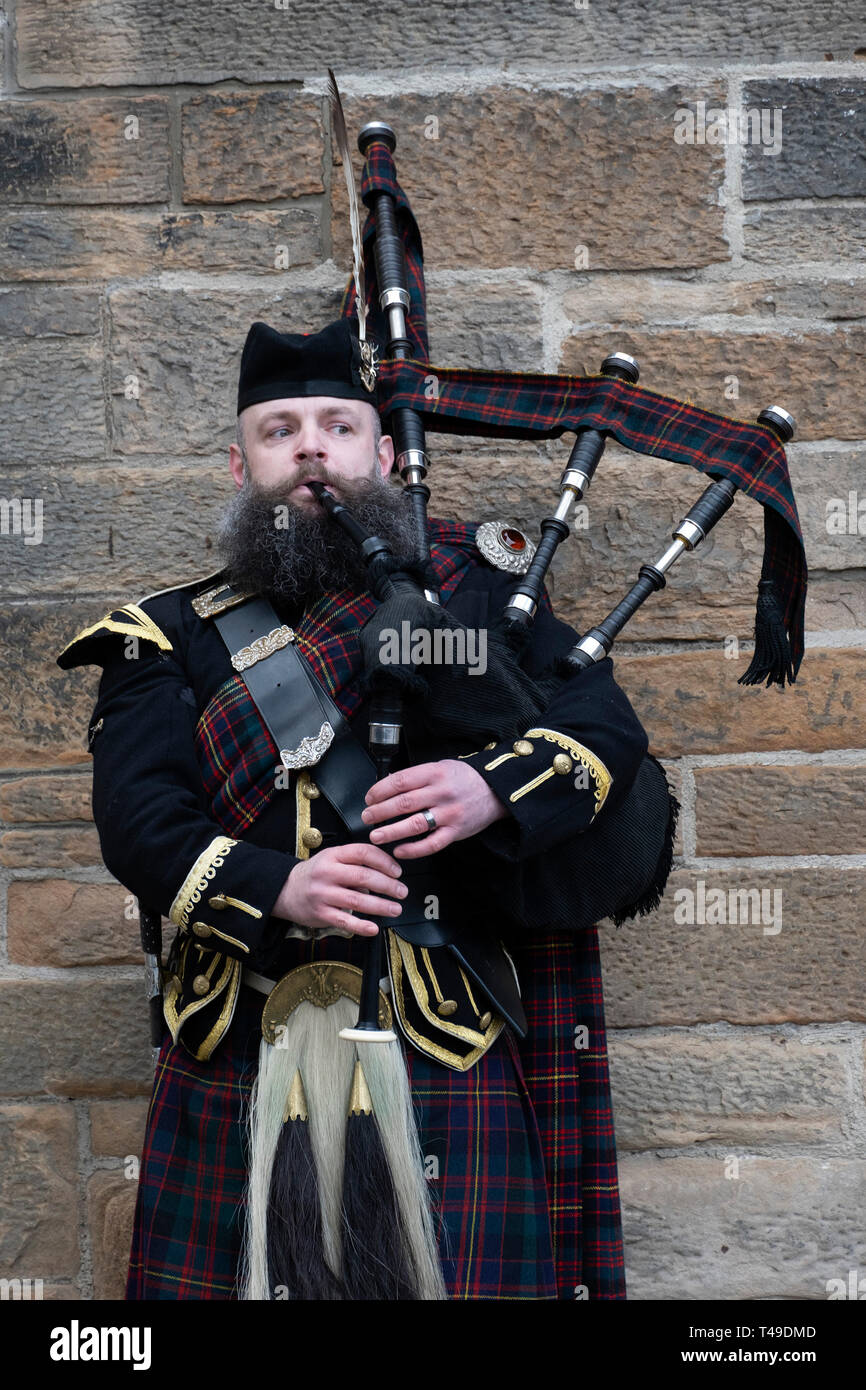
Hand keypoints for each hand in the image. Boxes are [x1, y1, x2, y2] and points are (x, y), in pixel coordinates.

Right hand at [272, 842, 407, 935]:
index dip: (384, 861)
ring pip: (357, 900)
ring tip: (395, 909)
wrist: (285, 890)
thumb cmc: (315, 874)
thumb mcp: (331, 858)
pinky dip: (361, 926)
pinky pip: (345, 921)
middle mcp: (327, 873)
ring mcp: (323, 894)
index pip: (363, 852)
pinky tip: (373, 927)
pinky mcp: (321, 914)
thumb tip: (385, 871)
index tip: (397, 871)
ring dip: (381, 906)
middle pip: (363, 876)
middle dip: (388, 885)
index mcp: (333, 855)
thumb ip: (354, 861)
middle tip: (402, 891)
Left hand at [361, 759, 507, 859]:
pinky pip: (431, 844)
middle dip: (379, 812)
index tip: (368, 798)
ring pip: (414, 825)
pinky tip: (399, 850)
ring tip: (376, 835)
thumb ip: (416, 777)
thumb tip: (386, 787)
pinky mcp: (456, 832)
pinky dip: (413, 850)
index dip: (379, 791)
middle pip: (403, 803)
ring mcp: (449, 814)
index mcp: (434, 773)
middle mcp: (441, 793)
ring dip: (391, 832)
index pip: (399, 781)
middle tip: (366, 817)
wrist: (495, 791)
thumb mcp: (440, 767)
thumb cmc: (463, 779)